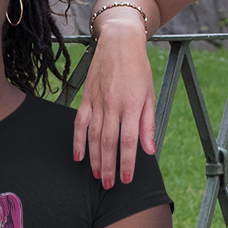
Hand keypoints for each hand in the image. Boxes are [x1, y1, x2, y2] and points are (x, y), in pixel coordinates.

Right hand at [72, 17, 156, 184]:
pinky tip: (79, 156)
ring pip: (93, 136)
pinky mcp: (86, 97)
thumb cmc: (139, 68)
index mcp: (133, 104)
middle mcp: (114, 104)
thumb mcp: (150, 94)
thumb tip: (150, 150)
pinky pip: (80, 123)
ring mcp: (98, 101)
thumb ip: (148, 124)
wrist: (120, 42)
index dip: (127, 162)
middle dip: (108, 167)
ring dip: (94, 159)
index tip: (126, 179)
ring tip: (96, 175)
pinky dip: (78, 140)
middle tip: (108, 185)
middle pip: (109, 143)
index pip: (129, 141)